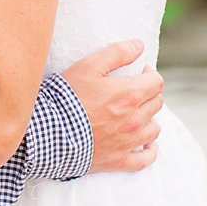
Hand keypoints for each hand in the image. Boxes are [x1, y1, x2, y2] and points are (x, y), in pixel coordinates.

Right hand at [61, 40, 163, 173]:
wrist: (49, 133)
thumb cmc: (67, 97)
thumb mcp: (88, 66)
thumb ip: (116, 53)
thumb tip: (139, 45)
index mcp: (130, 94)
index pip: (157, 83)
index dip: (149, 74)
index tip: (138, 73)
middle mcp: (135, 119)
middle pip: (156, 104)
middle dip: (148, 94)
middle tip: (133, 90)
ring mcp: (128, 142)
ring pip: (154, 129)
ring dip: (149, 119)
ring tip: (136, 114)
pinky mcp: (119, 160)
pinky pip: (145, 159)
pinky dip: (149, 151)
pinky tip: (146, 145)